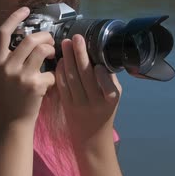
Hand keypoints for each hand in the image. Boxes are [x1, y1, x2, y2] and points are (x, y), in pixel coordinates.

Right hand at [0, 7, 56, 125]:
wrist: (13, 120)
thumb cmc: (11, 95)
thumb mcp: (3, 74)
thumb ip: (12, 57)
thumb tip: (31, 37)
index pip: (2, 32)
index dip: (15, 18)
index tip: (26, 9)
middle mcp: (7, 66)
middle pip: (30, 38)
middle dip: (45, 36)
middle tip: (50, 41)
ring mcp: (20, 76)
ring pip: (43, 50)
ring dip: (52, 50)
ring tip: (53, 56)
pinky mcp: (34, 86)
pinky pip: (51, 71)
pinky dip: (54, 75)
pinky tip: (52, 81)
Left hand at [55, 34, 121, 151]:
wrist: (92, 138)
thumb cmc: (105, 112)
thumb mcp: (114, 98)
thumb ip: (109, 80)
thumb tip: (100, 56)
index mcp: (110, 100)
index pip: (107, 85)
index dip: (101, 74)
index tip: (97, 61)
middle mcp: (95, 103)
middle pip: (85, 76)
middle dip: (80, 55)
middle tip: (76, 38)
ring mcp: (79, 104)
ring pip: (71, 79)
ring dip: (68, 59)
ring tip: (65, 44)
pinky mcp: (66, 105)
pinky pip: (62, 86)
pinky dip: (60, 72)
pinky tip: (61, 60)